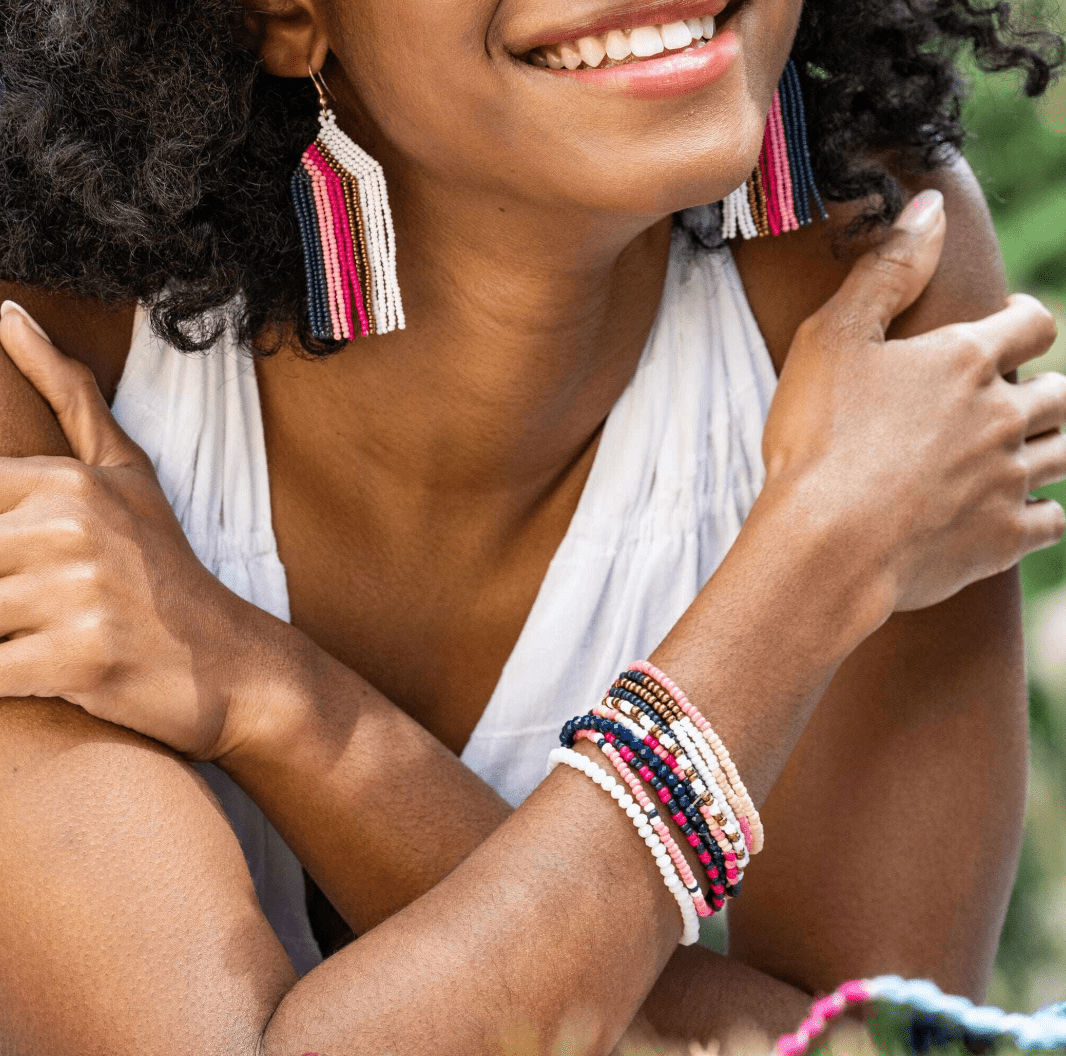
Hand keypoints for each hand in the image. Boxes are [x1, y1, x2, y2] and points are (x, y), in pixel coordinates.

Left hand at [0, 304, 266, 758]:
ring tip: (44, 630)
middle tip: (40, 599)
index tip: (33, 561)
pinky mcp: (80, 657)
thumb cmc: (164, 569)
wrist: (229, 662)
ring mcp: (77, 593)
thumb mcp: (127, 473)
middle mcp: (69, 528)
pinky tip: (44, 670)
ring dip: (1, 633)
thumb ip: (70, 395)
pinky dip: (3, 678)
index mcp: (66, 483)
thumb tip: (7, 312)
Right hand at [762, 189, 1065, 611]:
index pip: (1033, 323)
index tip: (1015, 325)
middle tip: (1015, 397)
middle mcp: (1002, 415)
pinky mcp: (1004, 538)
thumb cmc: (818, 439)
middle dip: (1043, 390)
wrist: (827, 544)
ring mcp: (1008, 479)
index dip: (1027, 319)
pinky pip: (1052, 519)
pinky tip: (1021, 511)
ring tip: (1024, 450)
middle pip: (1059, 393)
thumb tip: (933, 207)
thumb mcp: (832, 339)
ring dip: (1052, 446)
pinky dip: (1042, 511)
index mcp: (965, 361)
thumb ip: (886, 270)